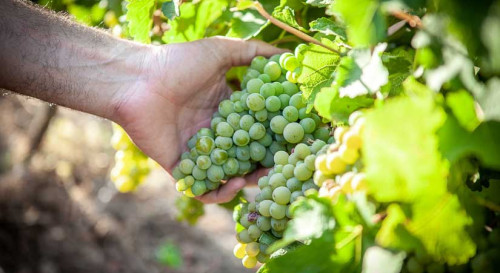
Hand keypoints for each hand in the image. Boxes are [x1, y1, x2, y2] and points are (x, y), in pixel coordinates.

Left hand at [113, 37, 281, 202]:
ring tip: (263, 179)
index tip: (296, 138)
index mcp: (226, 107)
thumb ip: (252, 52)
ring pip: (228, 173)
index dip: (276, 133)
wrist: (136, 81)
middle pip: (247, 152)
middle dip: (266, 161)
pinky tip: (234, 182)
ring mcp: (199, 151)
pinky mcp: (181, 167)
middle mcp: (215, 131)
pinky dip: (219, 192)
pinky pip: (202, 189)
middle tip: (284, 166)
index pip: (257, 125)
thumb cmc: (176, 63)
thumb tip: (287, 56)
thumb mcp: (219, 51)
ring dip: (248, 180)